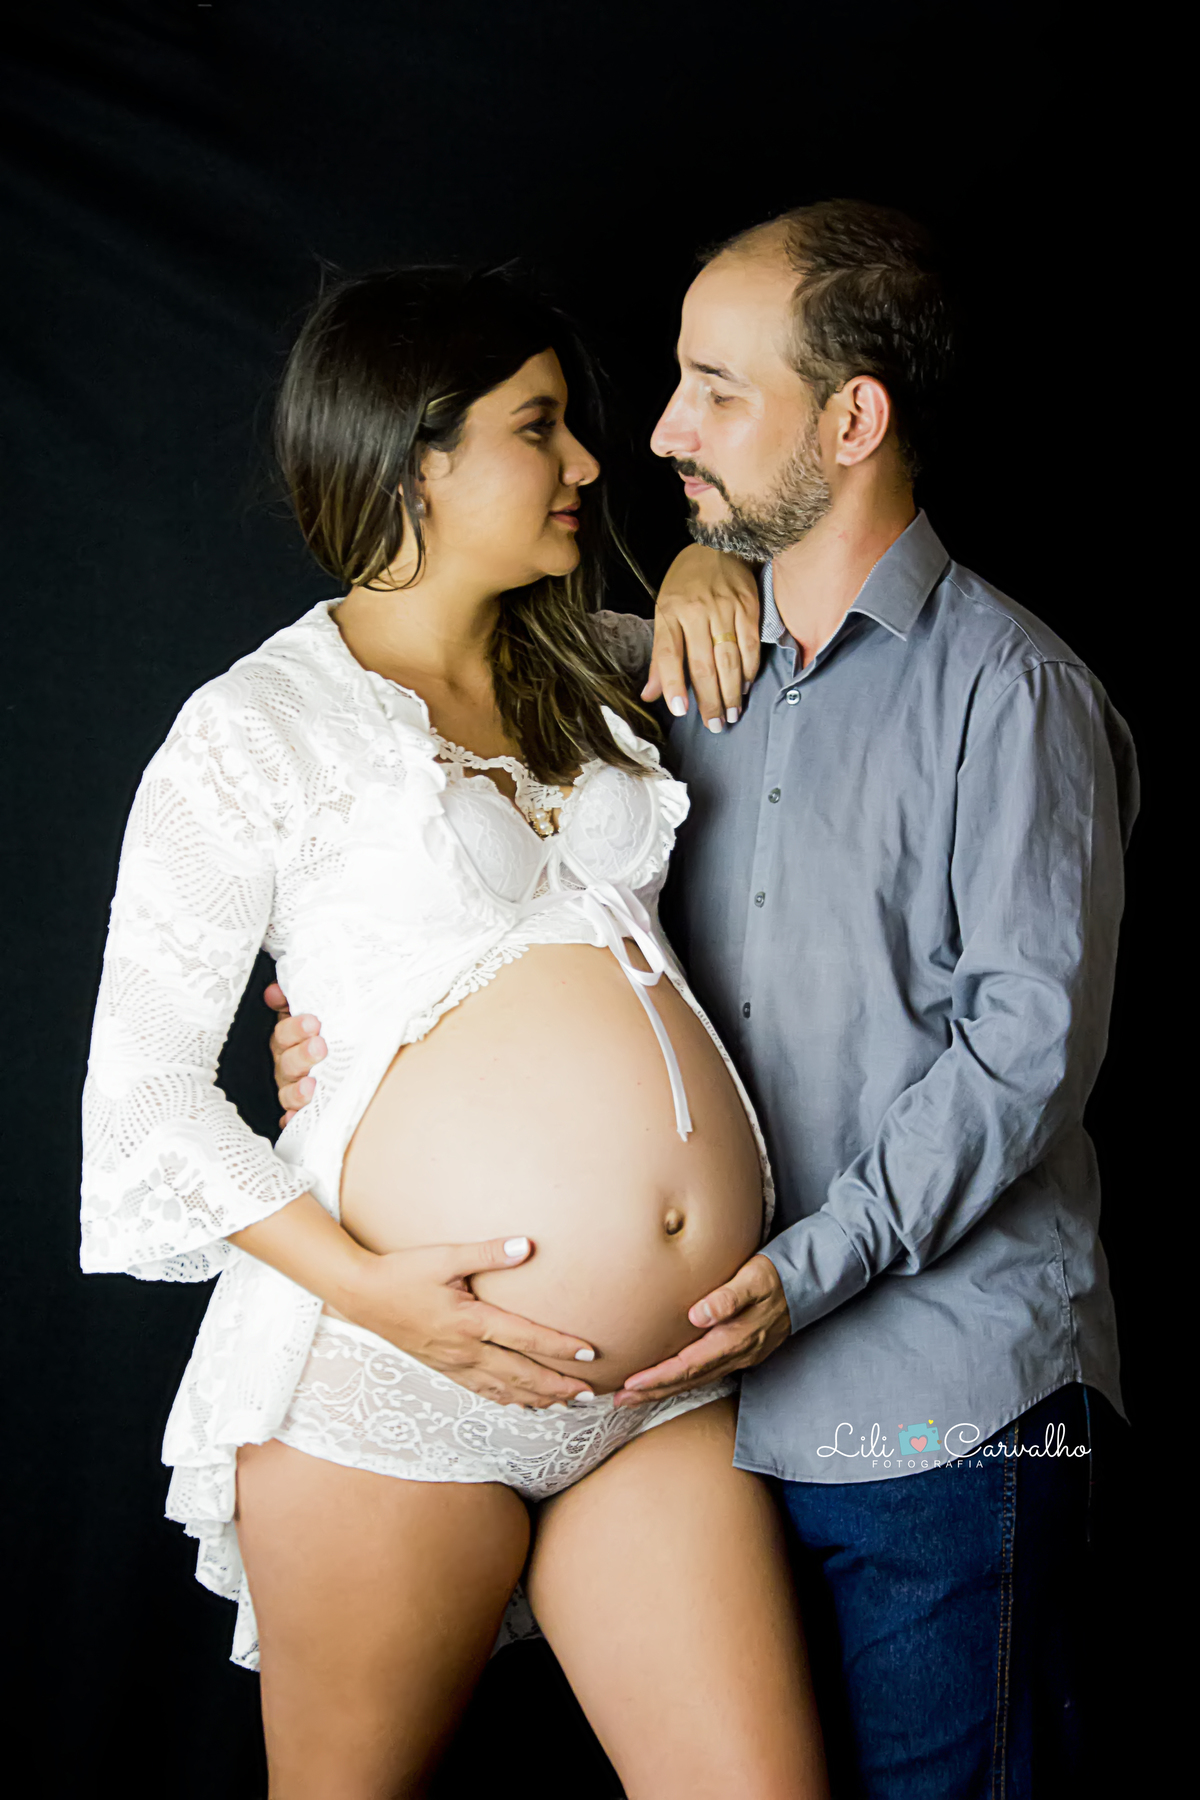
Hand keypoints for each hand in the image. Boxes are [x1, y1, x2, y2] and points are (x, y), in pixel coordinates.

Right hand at [265, 981, 324, 1126]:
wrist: (337, 1052)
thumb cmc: (320, 1032)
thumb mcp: (308, 1012)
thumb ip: (291, 999)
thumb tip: (274, 990)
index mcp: (286, 1040)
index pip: (284, 1033)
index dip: (295, 1028)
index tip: (313, 1023)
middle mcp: (285, 1065)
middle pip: (288, 1062)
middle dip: (302, 1055)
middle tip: (319, 1047)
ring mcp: (290, 1088)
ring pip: (288, 1092)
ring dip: (297, 1091)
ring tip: (311, 1086)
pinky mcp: (298, 1110)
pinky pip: (291, 1117)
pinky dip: (292, 1119)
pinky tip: (294, 1119)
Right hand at [347, 1232, 600, 1408]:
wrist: (361, 1296)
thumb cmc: (403, 1272)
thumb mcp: (445, 1256)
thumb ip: (488, 1252)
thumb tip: (527, 1246)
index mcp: (470, 1322)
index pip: (525, 1337)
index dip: (559, 1347)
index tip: (589, 1354)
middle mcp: (465, 1350)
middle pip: (521, 1374)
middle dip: (558, 1385)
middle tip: (590, 1394)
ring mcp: (453, 1364)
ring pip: (503, 1389)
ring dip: (537, 1398)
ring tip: (566, 1404)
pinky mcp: (443, 1368)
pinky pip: (482, 1391)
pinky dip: (507, 1400)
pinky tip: (521, 1404)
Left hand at [612, 1253, 789, 1407]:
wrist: (804, 1285)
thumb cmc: (774, 1277)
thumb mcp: (753, 1280)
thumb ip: (727, 1298)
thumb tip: (697, 1315)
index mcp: (733, 1340)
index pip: (688, 1365)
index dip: (659, 1377)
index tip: (631, 1384)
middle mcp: (735, 1355)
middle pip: (688, 1381)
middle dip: (653, 1392)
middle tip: (619, 1400)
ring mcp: (739, 1357)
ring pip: (696, 1380)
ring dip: (664, 1390)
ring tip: (635, 1395)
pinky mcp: (740, 1353)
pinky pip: (706, 1373)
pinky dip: (682, 1380)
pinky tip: (668, 1379)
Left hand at [641, 545, 761, 730]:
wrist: (717, 545)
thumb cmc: (686, 584)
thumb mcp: (664, 612)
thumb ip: (660, 656)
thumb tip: (650, 695)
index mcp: (670, 612)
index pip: (670, 654)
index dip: (674, 683)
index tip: (680, 710)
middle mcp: (696, 611)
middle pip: (703, 664)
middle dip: (709, 699)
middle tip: (715, 726)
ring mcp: (725, 608)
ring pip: (729, 659)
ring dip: (731, 692)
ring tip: (731, 714)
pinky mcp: (749, 606)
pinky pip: (750, 644)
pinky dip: (749, 669)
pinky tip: (745, 687)